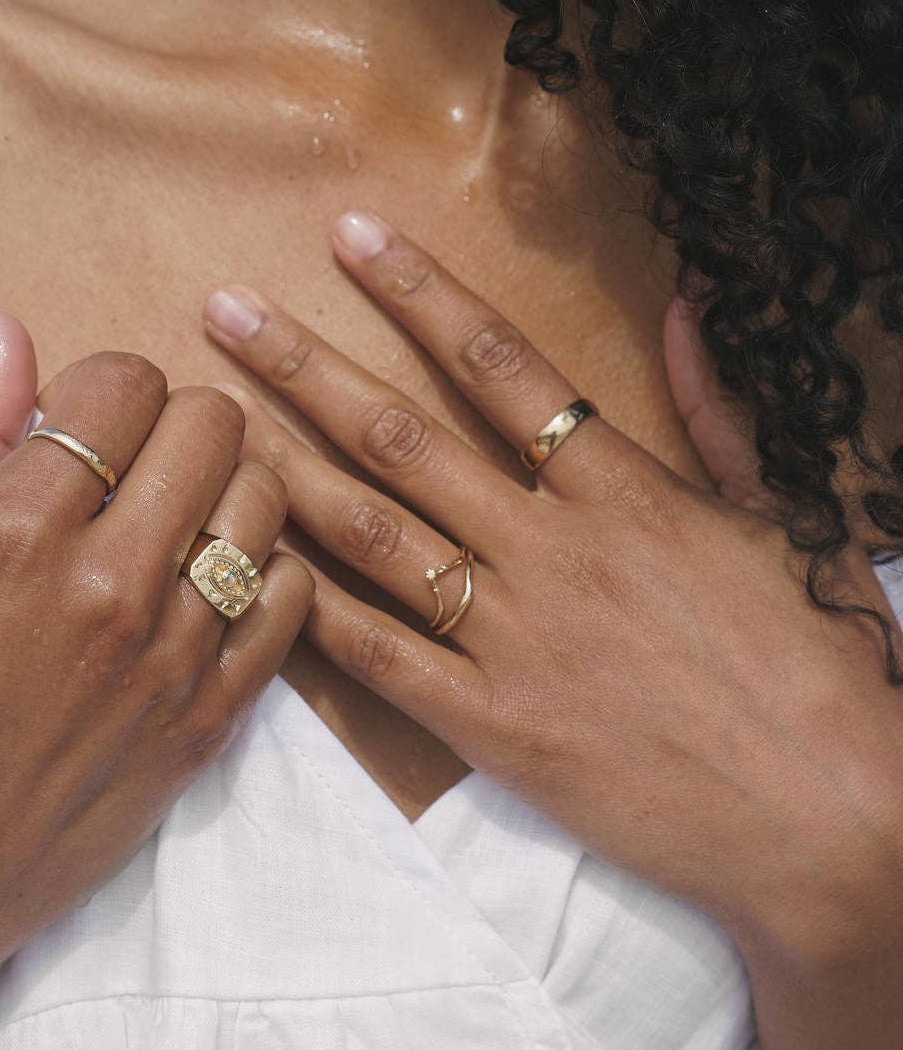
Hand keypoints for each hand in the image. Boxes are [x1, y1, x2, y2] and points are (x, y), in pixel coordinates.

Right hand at [0, 315, 311, 1035]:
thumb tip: (11, 333)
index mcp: (15, 530)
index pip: (126, 382)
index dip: (106, 387)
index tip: (85, 425)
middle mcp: (109, 584)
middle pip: (213, 425)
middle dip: (174, 424)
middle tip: (136, 467)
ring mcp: (173, 656)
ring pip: (267, 500)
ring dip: (227, 491)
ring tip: (177, 524)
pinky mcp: (212, 720)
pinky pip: (293, 598)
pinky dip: (265, 574)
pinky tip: (213, 588)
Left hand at [204, 213, 902, 969]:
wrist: (830, 812)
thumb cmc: (817, 664)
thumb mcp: (785, 518)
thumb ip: (716, 414)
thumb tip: (681, 313)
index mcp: (625, 489)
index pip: (501, 365)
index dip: (419, 291)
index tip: (351, 237)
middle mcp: (554, 549)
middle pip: (405, 436)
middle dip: (307, 365)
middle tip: (225, 313)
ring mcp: (517, 640)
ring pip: (374, 537)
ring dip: (288, 468)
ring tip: (218, 423)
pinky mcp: (496, 729)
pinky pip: (384, 661)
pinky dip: (314, 615)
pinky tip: (254, 571)